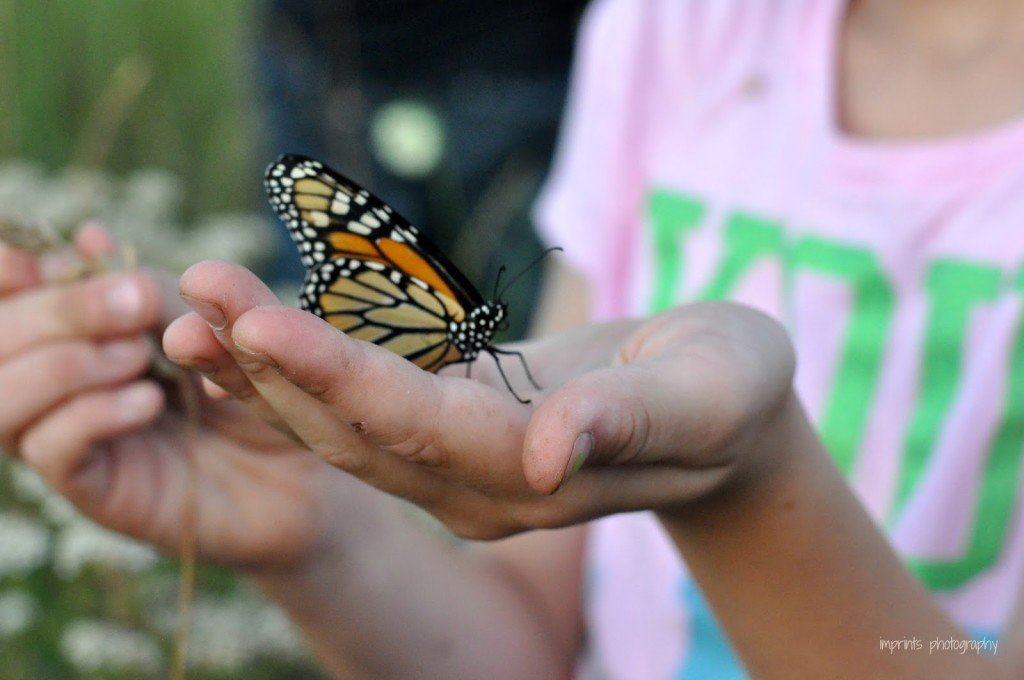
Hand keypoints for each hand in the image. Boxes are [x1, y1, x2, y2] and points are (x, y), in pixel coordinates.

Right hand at [0, 226, 337, 569]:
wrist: (304, 471)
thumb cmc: (254, 388)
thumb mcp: (209, 323)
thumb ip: (150, 287)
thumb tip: (89, 235)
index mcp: (76, 333)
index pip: (7, 297)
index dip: (9, 274)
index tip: (39, 260)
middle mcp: (56, 385)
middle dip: (57, 312)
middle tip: (135, 301)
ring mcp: (70, 440)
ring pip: (2, 398)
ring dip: (64, 364)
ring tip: (140, 356)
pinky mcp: (95, 490)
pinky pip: (52, 450)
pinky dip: (92, 415)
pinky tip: (148, 401)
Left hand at [174, 261, 796, 538]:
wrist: (724, 418)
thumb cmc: (729, 393)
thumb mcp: (706, 397)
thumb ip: (629, 424)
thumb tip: (547, 454)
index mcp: (533, 482)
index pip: (419, 430)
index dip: (340, 380)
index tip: (260, 324)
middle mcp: (477, 487)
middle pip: (355, 431)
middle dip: (272, 363)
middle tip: (194, 284)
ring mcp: (456, 465)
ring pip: (341, 423)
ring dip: (267, 363)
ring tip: (201, 291)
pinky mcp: (451, 429)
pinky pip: (360, 402)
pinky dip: (303, 363)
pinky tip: (248, 320)